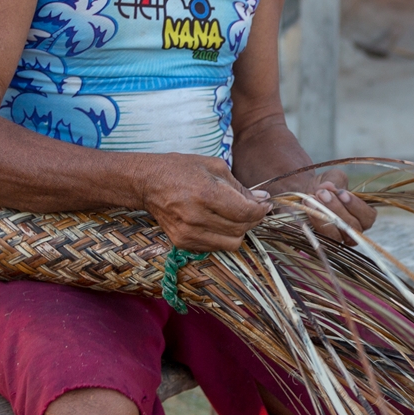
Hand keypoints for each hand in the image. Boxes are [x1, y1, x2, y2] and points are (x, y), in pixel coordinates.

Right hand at [137, 153, 272, 252]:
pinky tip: (219, 222)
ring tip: (235, 216)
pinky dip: (223, 236)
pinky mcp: (182, 243)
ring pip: (231, 243)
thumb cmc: (181, 169)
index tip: (265, 205)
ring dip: (239, 230)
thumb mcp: (214, 167)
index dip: (261, 210)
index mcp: (206, 194)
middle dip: (253, 219)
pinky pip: (215, 247)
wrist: (148, 183)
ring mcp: (188, 233)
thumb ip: (240, 186)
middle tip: (252, 208)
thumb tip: (263, 199)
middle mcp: (196, 217)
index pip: (246, 212)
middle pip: (241, 229)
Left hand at [280, 169, 375, 245]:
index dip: (356, 206)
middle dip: (337, 209)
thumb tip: (329, 186)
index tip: (341, 193)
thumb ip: (334, 180)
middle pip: (352, 227)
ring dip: (324, 216)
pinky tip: (307, 206)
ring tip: (312, 199)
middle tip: (323, 193)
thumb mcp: (332, 178)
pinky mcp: (322, 242)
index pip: (368, 216)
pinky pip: (321, 237)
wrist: (305, 194)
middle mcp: (354, 231)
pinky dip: (314, 221)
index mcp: (363, 216)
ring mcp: (338, 239)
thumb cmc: (325, 187)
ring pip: (337, 236)